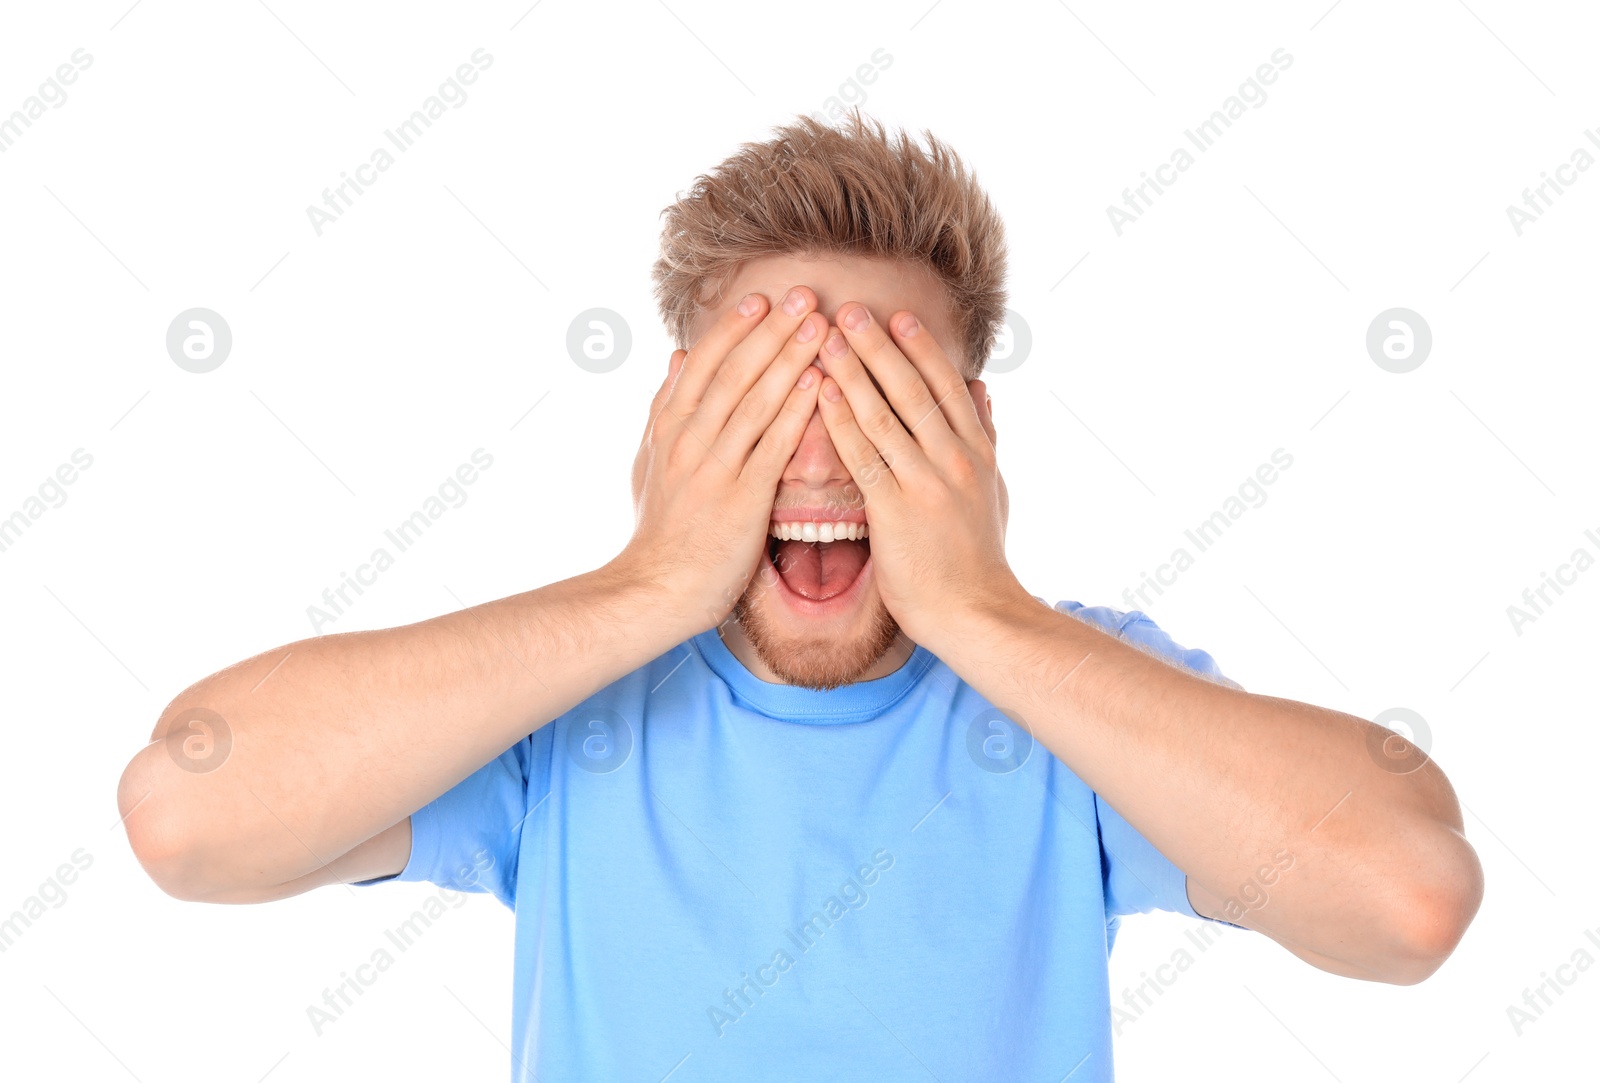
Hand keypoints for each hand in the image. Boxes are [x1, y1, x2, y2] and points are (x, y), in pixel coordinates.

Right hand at [619, 287, 825, 632]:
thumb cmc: (659, 533)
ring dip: (789, 358)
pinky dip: (795, 411)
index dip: (735, 329)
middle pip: (734, 372)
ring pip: (755, 400)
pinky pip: (772, 445)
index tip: (763, 300)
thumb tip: (676, 358)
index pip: (703, 365)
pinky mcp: (740, 498)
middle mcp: (689, 440)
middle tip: (804, 295)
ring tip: (820, 325)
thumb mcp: (648, 462)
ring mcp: (714, 467)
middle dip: (772, 330)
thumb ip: (662, 409)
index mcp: (668, 429)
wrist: (654, 590)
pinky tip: (820, 383)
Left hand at [813, 303, 1023, 651]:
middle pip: (913, 389)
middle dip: (879, 346)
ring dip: (852, 371)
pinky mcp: (896, 510)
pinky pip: (863, 455)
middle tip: (849, 310)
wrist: (976, 614)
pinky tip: (821, 393)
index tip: (896, 317)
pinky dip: (841, 420)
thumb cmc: (979, 559)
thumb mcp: (994, 489)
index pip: (946, 387)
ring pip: (885, 413)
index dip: (920, 349)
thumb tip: (982, 389)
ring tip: (824, 338)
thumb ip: (988, 436)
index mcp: (977, 451)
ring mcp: (926, 482)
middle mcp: (955, 459)